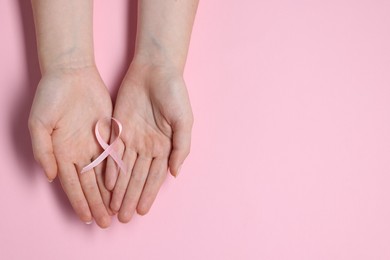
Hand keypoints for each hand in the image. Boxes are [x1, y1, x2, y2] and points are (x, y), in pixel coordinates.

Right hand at [29, 66, 112, 227]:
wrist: (71, 74)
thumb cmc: (50, 96)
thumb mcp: (39, 123)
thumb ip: (43, 150)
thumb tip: (50, 177)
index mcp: (61, 153)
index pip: (72, 184)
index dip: (80, 202)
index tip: (88, 219)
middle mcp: (79, 152)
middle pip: (90, 184)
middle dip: (98, 204)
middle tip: (107, 222)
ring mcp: (95, 143)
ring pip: (104, 174)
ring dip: (110, 193)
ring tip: (118, 209)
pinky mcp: (109, 133)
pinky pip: (116, 156)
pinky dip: (120, 172)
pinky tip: (126, 185)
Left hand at [105, 62, 192, 222]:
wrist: (155, 69)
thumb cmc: (174, 93)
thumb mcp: (185, 121)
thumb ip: (181, 148)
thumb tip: (176, 174)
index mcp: (165, 146)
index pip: (155, 176)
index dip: (148, 194)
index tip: (142, 211)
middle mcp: (148, 146)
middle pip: (138, 177)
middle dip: (131, 197)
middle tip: (123, 218)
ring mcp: (132, 138)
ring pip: (124, 169)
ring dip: (119, 189)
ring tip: (113, 208)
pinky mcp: (118, 128)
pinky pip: (113, 152)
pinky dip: (110, 168)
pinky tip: (106, 184)